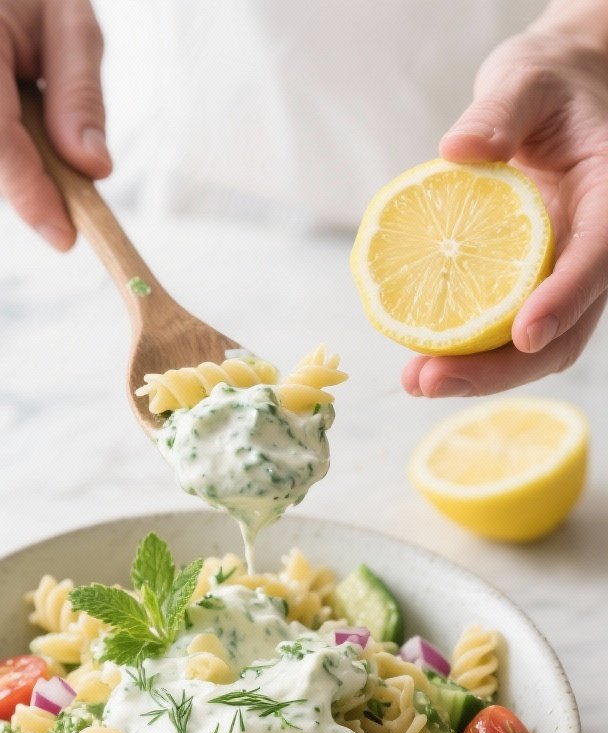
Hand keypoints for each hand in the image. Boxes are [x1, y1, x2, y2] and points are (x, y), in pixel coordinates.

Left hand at [402, 23, 607, 396]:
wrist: (555, 99)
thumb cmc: (546, 85)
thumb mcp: (525, 79)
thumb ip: (498, 112)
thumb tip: (458, 149)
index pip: (599, 256)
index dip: (564, 299)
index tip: (524, 333)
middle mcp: (597, 249)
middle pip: (567, 329)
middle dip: (502, 367)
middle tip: (431, 379)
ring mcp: (567, 277)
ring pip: (539, 347)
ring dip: (480, 375)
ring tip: (416, 380)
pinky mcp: (534, 288)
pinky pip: (508, 335)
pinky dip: (469, 357)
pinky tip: (421, 364)